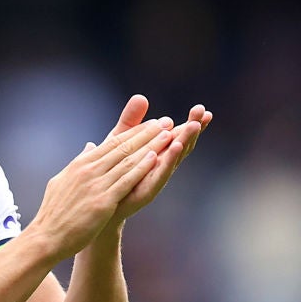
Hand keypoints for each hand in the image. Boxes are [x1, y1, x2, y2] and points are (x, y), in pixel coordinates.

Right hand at [29, 118, 170, 263]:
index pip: (111, 143)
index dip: (134, 132)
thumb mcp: (63, 180)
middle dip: (146, 133)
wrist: (46, 237)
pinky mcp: (102, 202)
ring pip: (127, 160)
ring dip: (149, 146)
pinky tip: (155, 158)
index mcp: (80, 164)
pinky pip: (126, 181)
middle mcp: (88, 170)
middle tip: (165, 122)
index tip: (151, 123)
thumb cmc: (54, 213)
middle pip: (122, 147)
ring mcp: (95, 185)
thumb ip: (79, 163)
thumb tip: (89, 146)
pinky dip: (141, 168)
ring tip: (167, 134)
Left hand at [103, 95, 211, 224]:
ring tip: (194, 126)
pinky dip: (169, 160)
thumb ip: (131, 120)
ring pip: (174, 158)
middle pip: (181, 145)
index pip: (178, 136)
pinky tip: (176, 147)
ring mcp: (154, 179)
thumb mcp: (119, 140)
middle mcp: (159, 166)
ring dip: (185, 141)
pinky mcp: (146, 191)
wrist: (97, 204)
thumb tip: (141, 97)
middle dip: (193, 129)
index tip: (203, 109)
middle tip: (204, 112)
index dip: (191, 124)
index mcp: (156, 153)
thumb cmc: (110, 172)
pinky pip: (160, 174)